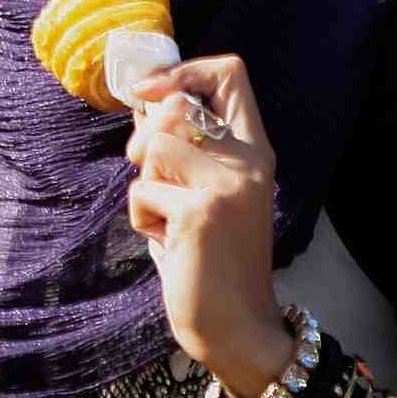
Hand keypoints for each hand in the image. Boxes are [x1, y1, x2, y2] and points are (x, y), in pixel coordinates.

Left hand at [124, 55, 293, 397]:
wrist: (236, 327)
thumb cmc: (210, 258)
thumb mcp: (202, 194)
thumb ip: (181, 149)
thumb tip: (143, 102)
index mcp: (255, 151)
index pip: (230, 73)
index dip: (183, 70)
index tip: (148, 91)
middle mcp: (249, 162)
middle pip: (177, 105)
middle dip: (145, 138)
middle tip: (146, 172)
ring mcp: (228, 185)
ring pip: (152, 147)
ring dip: (145, 186)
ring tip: (168, 220)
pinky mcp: (200, 211)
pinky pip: (141, 191)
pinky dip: (143, 219)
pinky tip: (170, 244)